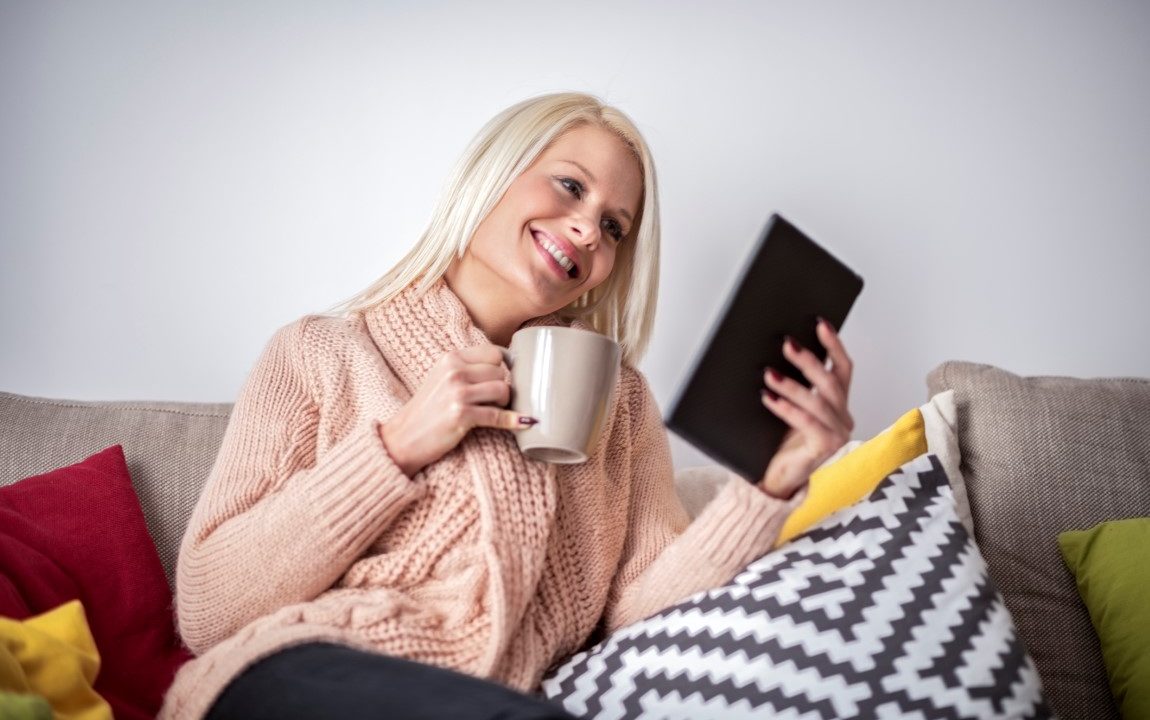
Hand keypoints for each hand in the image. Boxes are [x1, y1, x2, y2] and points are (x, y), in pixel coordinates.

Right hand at [379, 345, 534, 476]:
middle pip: (501, 373)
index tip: (501, 380)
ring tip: (496, 411)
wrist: (402, 438)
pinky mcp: (461, 415)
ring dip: (505, 403)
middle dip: (502, 388)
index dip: (502, 368)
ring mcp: (457, 393)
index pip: (493, 353)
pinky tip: (523, 423)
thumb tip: (506, 365)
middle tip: (495, 401)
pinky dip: (513, 421)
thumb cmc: (426, 411)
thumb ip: (466, 369)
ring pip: (503, 390)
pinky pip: (498, 416)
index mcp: (450, 358)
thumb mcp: (441, 378)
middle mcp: (453, 371)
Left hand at [758, 318, 853, 497]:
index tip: (819, 323)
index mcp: (838, 403)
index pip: (842, 369)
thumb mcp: (788, 406)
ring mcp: (838, 434)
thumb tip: (779, 350)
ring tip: (769, 373)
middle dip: (809, 361)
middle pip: (830, 382)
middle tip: (787, 345)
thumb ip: (793, 384)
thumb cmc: (779, 441)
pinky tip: (768, 397)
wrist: (775, 479)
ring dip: (792, 385)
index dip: (833, 345)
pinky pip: (807, 422)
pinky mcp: (825, 448)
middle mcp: (843, 417)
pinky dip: (786, 408)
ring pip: (818, 402)